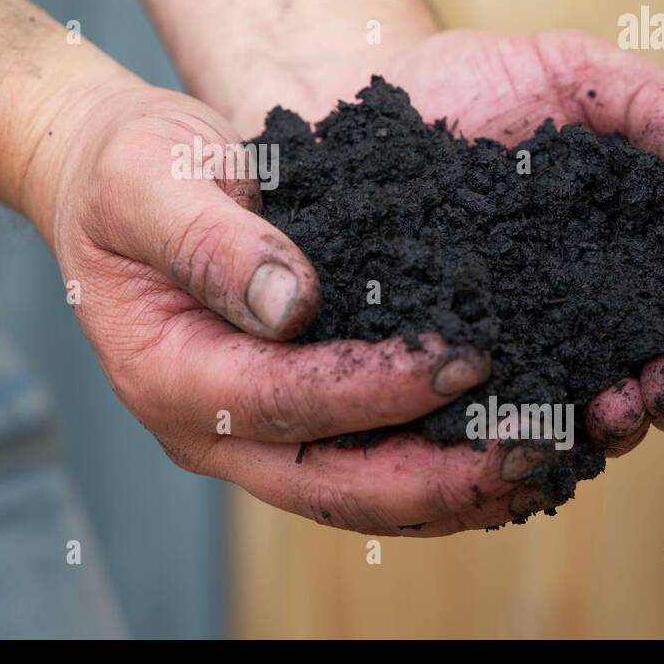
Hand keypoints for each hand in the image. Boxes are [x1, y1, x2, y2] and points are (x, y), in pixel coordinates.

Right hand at [30, 77, 567, 534]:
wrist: (117, 178)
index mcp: (170, 375)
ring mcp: (251, 433)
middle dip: (441, 477)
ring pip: (362, 494)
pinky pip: (370, 461)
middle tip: (535, 445)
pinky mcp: (291, 416)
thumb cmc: (126, 170)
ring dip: (454, 488)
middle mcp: (210, 429)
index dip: (376, 389)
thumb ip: (212, 242)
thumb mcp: (151, 183)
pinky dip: (440, 461)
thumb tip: (290, 303)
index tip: (465, 358)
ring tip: (546, 458)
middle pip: (335, 486)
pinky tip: (510, 440)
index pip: (283, 403)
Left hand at [227, 28, 663, 487]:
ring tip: (610, 413)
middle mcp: (599, 308)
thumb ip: (650, 99)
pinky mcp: (461, 367)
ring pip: (591, 407)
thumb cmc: (485, 84)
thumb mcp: (574, 71)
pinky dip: (518, 431)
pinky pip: (496, 414)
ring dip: (616, 421)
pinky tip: (521, 430)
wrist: (376, 108)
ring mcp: (532, 346)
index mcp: (644, 241)